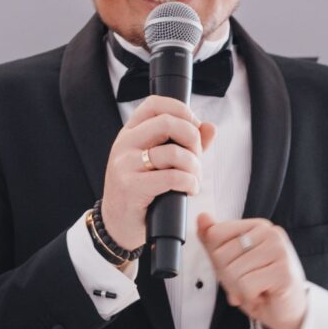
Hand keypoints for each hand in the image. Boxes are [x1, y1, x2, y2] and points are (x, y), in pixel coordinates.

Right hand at [101, 96, 214, 250]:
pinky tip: (189, 189)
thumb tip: (210, 127)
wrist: (117, 224)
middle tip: (196, 155)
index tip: (193, 126)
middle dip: (192, 138)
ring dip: (194, 166)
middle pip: (168, 122)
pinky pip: (172, 177)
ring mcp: (125, 165)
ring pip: (173, 152)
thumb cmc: (140, 192)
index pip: (154, 104)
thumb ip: (185, 143)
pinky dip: (190, 183)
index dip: (181, 109)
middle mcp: (124, 144)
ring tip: (193, 177)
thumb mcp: (158, 163)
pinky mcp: (131, 187)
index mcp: (130, 133)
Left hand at [198, 213, 308, 328]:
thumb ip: (213, 240)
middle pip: (221, 255)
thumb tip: (202, 217)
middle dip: (228, 277)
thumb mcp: (230, 261)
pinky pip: (246, 285)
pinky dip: (249, 296)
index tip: (236, 266)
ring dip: (239, 288)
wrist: (285, 310)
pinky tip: (263, 294)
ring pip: (233, 271)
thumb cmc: (259, 284)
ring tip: (257, 288)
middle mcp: (271, 233)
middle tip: (247, 281)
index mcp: (257, 226)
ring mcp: (280, 251)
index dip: (217, 258)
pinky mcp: (283, 272)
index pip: (215, 234)